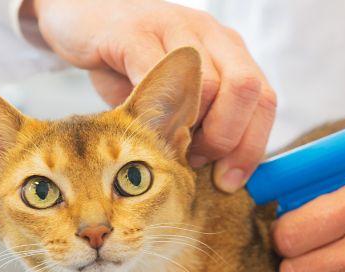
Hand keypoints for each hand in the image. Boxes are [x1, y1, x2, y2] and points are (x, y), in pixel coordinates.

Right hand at [22, 0, 276, 191]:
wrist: (79, 17)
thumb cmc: (129, 63)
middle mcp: (211, 35)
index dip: (251, 147)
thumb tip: (218, 175)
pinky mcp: (135, 33)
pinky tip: (140, 124)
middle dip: (226, 139)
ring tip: (165, 144)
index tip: (228, 181)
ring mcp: (175, 29)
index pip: (264, 100)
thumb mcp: (173, 95)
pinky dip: (154, 110)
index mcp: (229, 52)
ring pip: (208, 86)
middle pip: (247, 90)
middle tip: (195, 161)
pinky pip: (158, 75)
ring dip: (190, 130)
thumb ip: (199, 124)